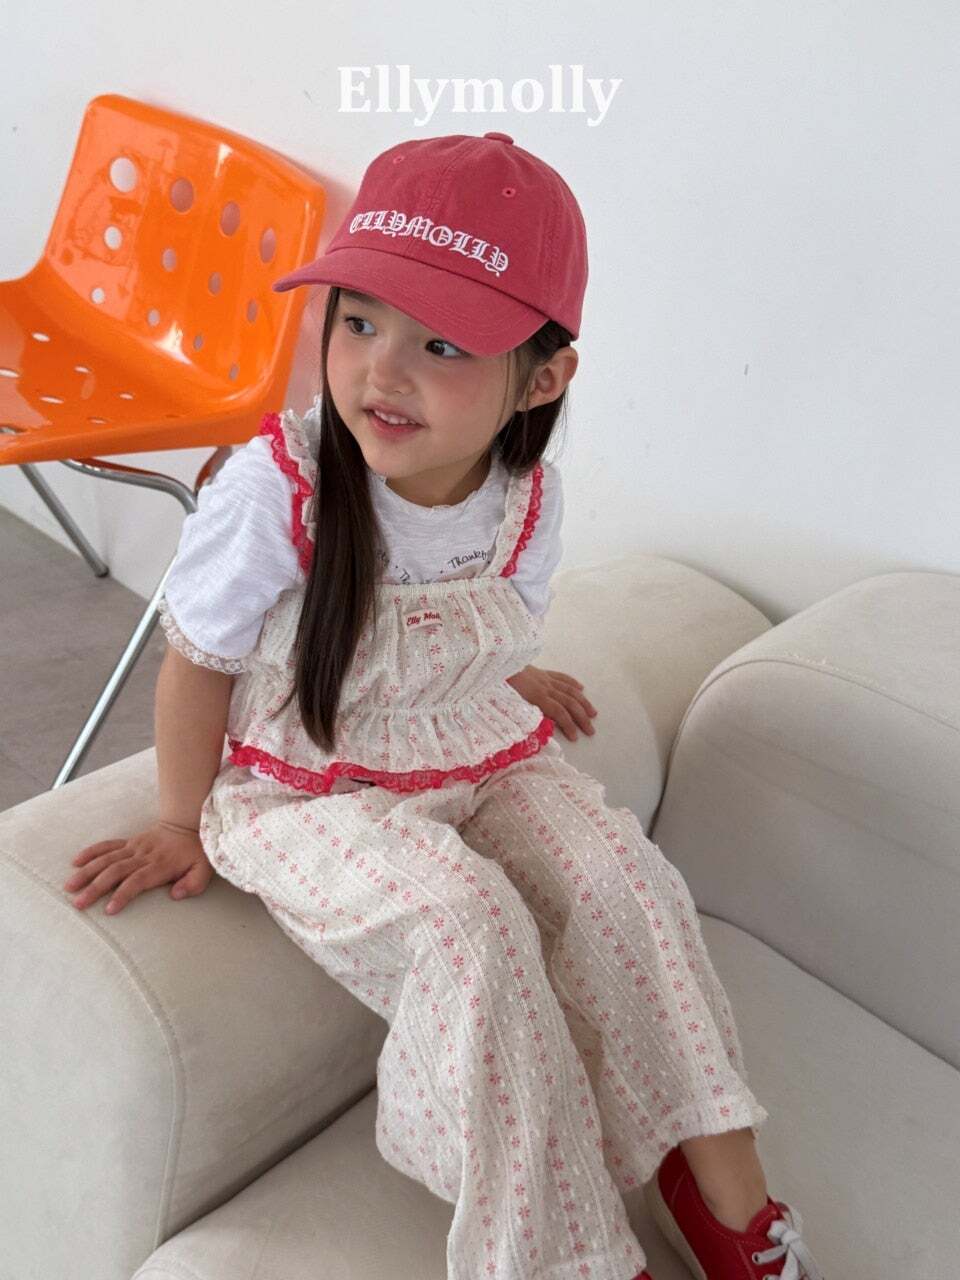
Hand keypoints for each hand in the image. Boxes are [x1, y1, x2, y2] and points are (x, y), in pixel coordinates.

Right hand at [62, 822, 214, 915]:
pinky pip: (108, 845)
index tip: (109, 909)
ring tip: (70, 887)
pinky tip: (75, 862)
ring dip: (87, 872)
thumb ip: (193, 884)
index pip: (137, 881)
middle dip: (96, 888)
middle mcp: (143, 856)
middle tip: (79, 903)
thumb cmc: (195, 852)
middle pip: (115, 871)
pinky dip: (91, 852)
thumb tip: (176, 895)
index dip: (123, 894)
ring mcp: (134, 847)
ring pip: (107, 859)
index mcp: (160, 865)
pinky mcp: (129, 842)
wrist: (188, 823)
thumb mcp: (204, 869)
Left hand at [506, 665, 597, 740]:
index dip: (569, 725)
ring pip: (569, 690)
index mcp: (536, 696)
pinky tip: (581, 689)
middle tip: (590, 730)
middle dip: (581, 717)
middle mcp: (545, 687)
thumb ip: (526, 714)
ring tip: (593, 713)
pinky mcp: (541, 672)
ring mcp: (545, 678)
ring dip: (583, 702)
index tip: (575, 737)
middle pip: (569, 703)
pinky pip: (561, 677)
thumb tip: (541, 727)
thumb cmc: (498, 685)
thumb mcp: (510, 703)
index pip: (559, 713)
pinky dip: (572, 683)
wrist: (496, 663)